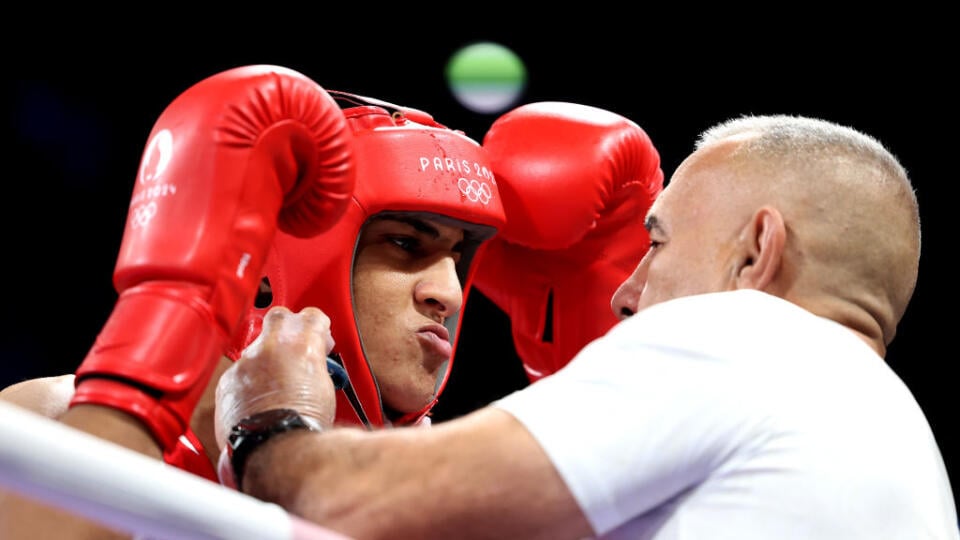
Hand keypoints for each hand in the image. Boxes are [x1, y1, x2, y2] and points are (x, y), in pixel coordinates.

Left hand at [214, 306, 337, 451]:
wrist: (274, 448)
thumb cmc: (303, 424)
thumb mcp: (326, 390)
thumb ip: (316, 367)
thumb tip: (314, 367)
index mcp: (302, 345)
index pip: (312, 316)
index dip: (318, 326)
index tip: (321, 339)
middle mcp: (271, 347)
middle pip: (279, 317)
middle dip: (288, 327)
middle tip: (297, 346)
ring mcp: (247, 363)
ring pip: (257, 347)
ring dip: (267, 359)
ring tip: (278, 383)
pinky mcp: (228, 381)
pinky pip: (240, 372)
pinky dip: (249, 381)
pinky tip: (259, 399)